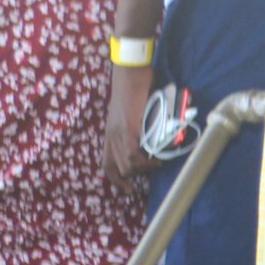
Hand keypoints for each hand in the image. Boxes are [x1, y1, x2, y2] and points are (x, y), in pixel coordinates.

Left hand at [103, 65, 158, 187]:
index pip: (106, 164)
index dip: (115, 180)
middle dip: (136, 175)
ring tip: (156, 163)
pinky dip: (146, 161)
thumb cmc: (135, 91)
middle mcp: (110, 136)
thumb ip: (138, 130)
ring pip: (127, 165)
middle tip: (151, 168)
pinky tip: (157, 159)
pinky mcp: (127, 129)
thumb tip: (152, 144)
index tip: (128, 189)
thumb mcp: (133, 115)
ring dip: (143, 169)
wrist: (131, 75)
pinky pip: (132, 154)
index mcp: (109, 134)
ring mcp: (117, 133)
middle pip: (118, 168)